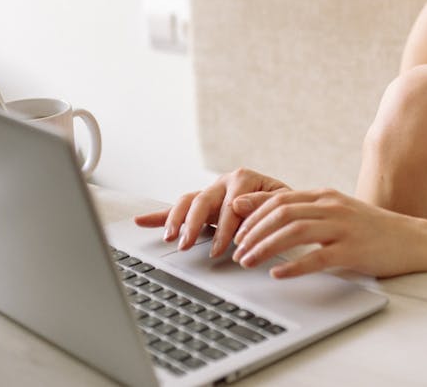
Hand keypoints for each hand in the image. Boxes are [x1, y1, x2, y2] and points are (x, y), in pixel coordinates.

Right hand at [134, 167, 289, 257]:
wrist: (285, 205)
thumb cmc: (284, 206)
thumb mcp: (282, 202)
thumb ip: (263, 201)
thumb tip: (238, 204)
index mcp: (244, 178)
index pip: (230, 204)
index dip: (227, 227)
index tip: (224, 249)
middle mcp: (224, 182)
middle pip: (203, 200)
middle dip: (194, 224)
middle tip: (187, 245)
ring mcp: (211, 193)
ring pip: (187, 202)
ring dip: (175, 220)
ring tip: (170, 237)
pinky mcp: (201, 205)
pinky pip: (178, 208)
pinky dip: (159, 215)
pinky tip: (141, 220)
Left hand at [232, 188, 426, 279]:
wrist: (413, 240)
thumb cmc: (372, 230)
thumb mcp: (337, 214)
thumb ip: (307, 214)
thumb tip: (270, 220)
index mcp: (325, 196)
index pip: (280, 198)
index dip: (253, 214)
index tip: (234, 229)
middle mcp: (332, 207)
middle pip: (282, 212)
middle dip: (253, 231)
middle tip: (236, 250)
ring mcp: (344, 227)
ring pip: (294, 231)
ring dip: (265, 247)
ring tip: (248, 261)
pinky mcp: (353, 250)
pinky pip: (317, 257)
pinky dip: (294, 266)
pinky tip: (278, 275)